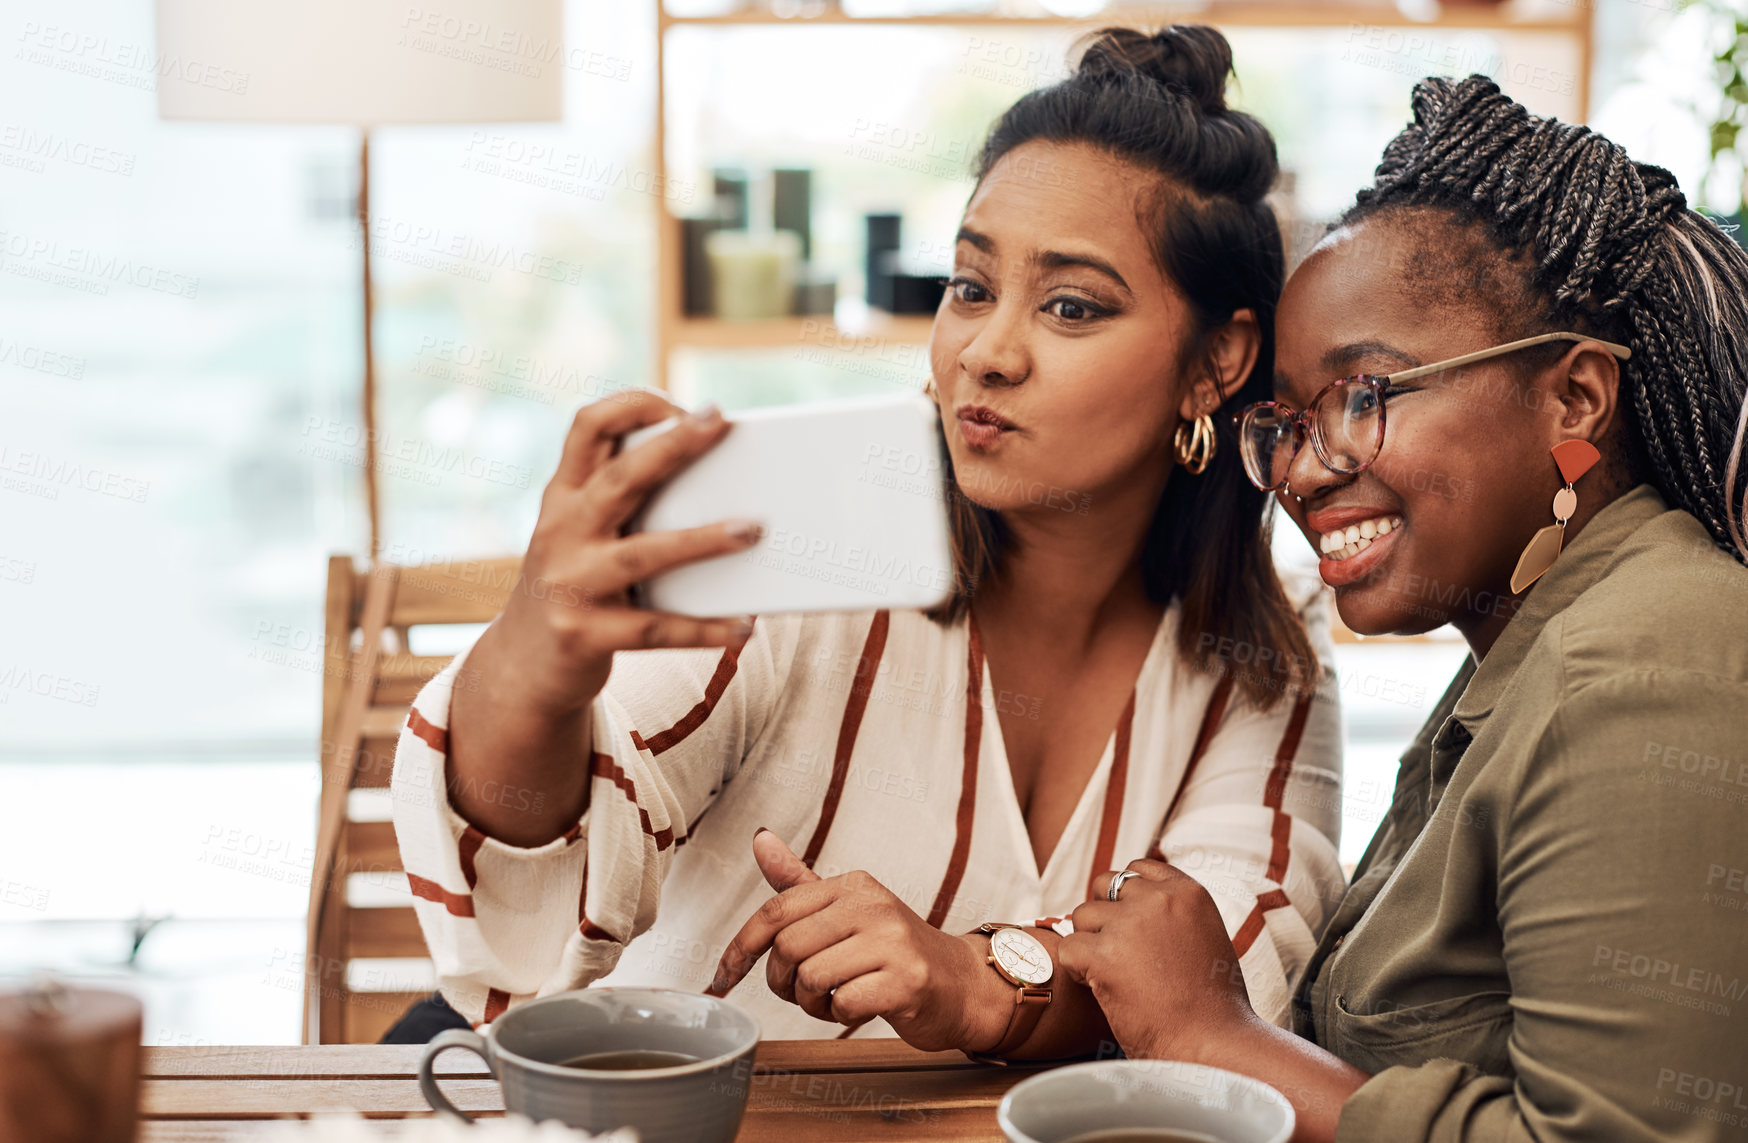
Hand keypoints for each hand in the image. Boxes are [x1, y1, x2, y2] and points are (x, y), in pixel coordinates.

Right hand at [492, 392, 764, 715]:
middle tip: (719, 422)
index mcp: (563, 497)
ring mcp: (569, 583)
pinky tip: (742, 626)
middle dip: (673, 446)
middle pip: (621, 478)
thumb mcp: (580, 534)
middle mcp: (561, 532)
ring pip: (643, 554)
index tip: (679, 405)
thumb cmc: (575, 585)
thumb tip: (720, 484)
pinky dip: (702, 629)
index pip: (587, 427)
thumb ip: (624, 504)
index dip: (630, 406)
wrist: (520, 665)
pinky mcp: (583, 635)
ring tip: (752, 530)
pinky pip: (654, 630)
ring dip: (702, 540)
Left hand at [706, 830, 1007, 1052]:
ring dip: (811, 1002)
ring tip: (833, 998)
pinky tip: (857, 1007)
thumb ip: (799, 881)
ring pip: (812, 978)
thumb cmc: (894, 951)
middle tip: (802, 991)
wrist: (960, 985)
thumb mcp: (847, 909)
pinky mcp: (907, 980)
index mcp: (852, 885)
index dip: (740, 948)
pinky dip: (840, 1015)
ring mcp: (893, 942)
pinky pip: (844, 1004)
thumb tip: (759, 838)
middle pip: (788, 948)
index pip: (776, 911)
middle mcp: (872, 905)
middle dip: (782, 982)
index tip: (722, 979)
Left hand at [1058, 859, 1255, 1063]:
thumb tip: (1137, 905)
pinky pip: (1068, 948)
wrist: (1213, 1044)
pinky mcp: (1104, 955)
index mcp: (1188, 892)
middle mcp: (1158, 899)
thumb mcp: (1205, 937)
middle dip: (1104, 914)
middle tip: (1116, 951)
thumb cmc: (1212, 1005)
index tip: (1130, 924)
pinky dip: (1077, 970)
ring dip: (1089, 942)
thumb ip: (1174, 914)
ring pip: (1082, 915)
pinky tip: (1101, 989)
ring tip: (1115, 974)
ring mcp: (1130, 924)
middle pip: (1105, 884)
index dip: (1126, 896)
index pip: (1138, 868)